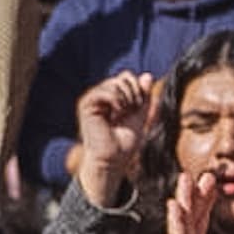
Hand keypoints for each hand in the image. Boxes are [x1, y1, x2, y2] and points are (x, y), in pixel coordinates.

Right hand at [73, 71, 158, 206]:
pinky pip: (104, 91)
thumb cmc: (124, 142)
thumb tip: (147, 75)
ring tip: (125, 111)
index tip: (139, 106)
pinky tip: (117, 111)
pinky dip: (115, 99)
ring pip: (115, 82)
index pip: (127, 78)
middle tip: (134, 108)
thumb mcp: (141, 114)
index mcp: (113, 99)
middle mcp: (101, 98)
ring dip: (126, 96)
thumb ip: (144, 96)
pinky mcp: (86, 106)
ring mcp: (93, 101)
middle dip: (135, 91)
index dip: (138, 87)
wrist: (113, 159)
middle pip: (122, 77)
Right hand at [156, 163, 233, 233]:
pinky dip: (177, 224)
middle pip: (188, 223)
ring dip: (182, 203)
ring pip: (181, 228)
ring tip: (184, 181)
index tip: (208, 185)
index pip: (198, 228)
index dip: (202, 206)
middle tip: (196, 173)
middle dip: (192, 197)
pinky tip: (176, 206)